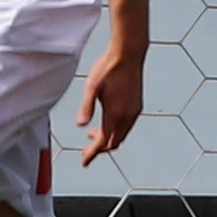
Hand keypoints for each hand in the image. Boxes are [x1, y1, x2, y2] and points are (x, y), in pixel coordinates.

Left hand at [76, 45, 143, 165]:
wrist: (128, 54)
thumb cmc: (108, 67)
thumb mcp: (91, 87)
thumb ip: (86, 107)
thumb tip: (80, 125)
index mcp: (115, 113)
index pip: (104, 142)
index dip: (93, 154)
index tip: (84, 162)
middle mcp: (127, 115)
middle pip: (114, 142)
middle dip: (100, 149)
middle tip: (86, 151)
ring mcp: (134, 110)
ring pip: (122, 135)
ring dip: (108, 139)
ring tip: (93, 136)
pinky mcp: (136, 105)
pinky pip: (127, 126)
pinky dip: (116, 131)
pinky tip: (106, 121)